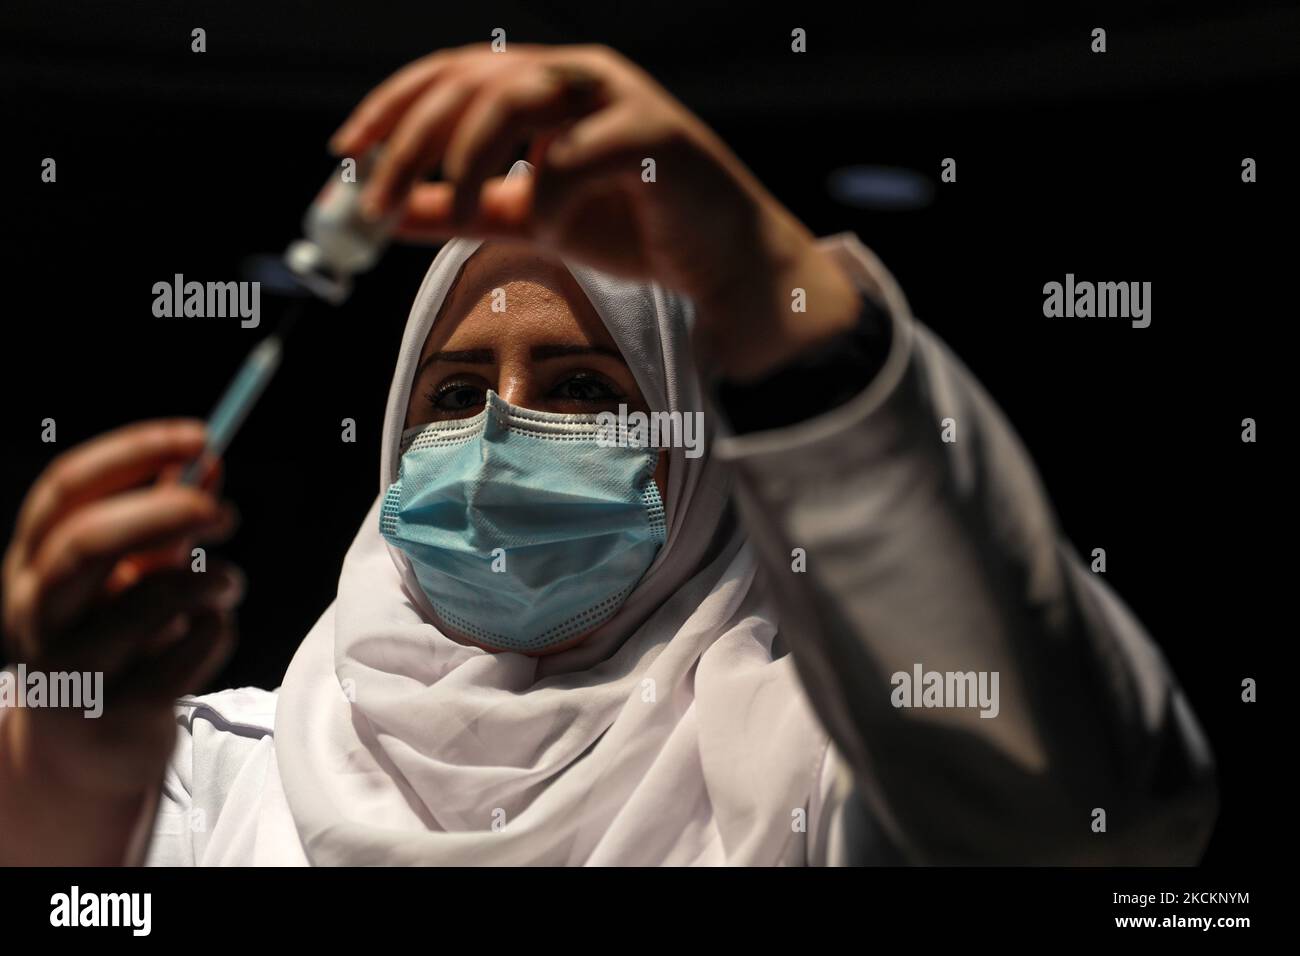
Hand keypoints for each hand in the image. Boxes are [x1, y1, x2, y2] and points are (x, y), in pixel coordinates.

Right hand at [0, 420, 241, 863]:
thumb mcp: (129, 575)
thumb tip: (211, 461)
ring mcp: (71, 667)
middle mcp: (36, 614)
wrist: (84, 754)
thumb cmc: (114, 642)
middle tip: (226, 512)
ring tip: (230, 582)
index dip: (133, 453)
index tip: (201, 436)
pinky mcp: (115, 714)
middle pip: (87, 542)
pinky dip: (215, 631)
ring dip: (210, 580)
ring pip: (146, 600)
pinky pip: (184, 655)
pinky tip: (211, 630)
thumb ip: (165, 520)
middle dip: (166, 513)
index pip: (64, 490)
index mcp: (30, 566)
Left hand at [330, 43, 861, 381]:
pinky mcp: (658, 136)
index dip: (393, 106)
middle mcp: (580, 76)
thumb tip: (387, 214)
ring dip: (468, 154)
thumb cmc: (634, 227)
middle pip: (473, 79)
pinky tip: (553, 230)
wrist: (722, 262)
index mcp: (547, 84)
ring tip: (449, 207)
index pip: (453, 74)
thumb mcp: (529, 218)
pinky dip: (551, 194)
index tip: (345, 154)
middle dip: (412, 139)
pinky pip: (579, 152)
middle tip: (374, 201)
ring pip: (519, 95)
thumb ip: (463, 211)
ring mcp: (620, 98)